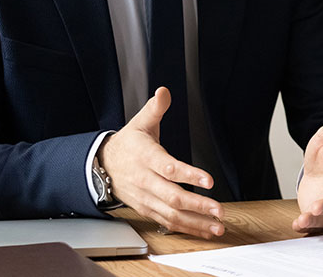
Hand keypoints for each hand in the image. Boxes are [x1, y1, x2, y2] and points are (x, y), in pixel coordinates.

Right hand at [99, 87, 224, 238]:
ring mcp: (145, 197)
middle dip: (197, 205)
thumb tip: (164, 92)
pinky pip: (167, 222)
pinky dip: (186, 229)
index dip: (189, 174)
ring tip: (217, 226)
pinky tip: (203, 230)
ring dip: (195, 222)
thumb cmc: (128, 144)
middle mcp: (145, 180)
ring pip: (171, 214)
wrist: (103, 165)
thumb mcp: (140, 122)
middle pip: (172, 196)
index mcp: (145, 157)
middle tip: (218, 210)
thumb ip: (155, 108)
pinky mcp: (146, 209)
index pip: (168, 167)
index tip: (209, 180)